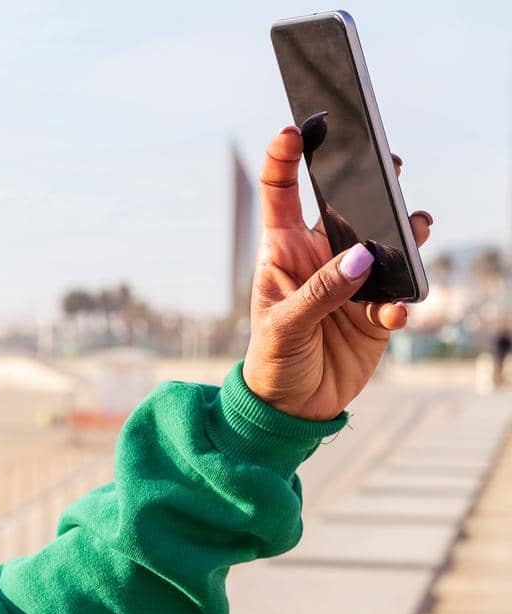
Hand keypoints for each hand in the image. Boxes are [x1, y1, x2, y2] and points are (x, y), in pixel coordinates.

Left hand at [243, 126, 432, 420]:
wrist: (294, 409)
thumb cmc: (272, 362)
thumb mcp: (283, 327)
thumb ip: (320, 292)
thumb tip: (362, 257)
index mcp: (284, 252)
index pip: (282, 194)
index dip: (285, 159)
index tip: (294, 131)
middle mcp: (321, 257)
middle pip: (349, 206)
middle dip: (371, 181)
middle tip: (390, 162)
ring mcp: (352, 281)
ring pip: (387, 241)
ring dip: (404, 233)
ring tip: (414, 228)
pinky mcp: (378, 309)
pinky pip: (400, 293)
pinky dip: (402, 301)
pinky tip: (394, 315)